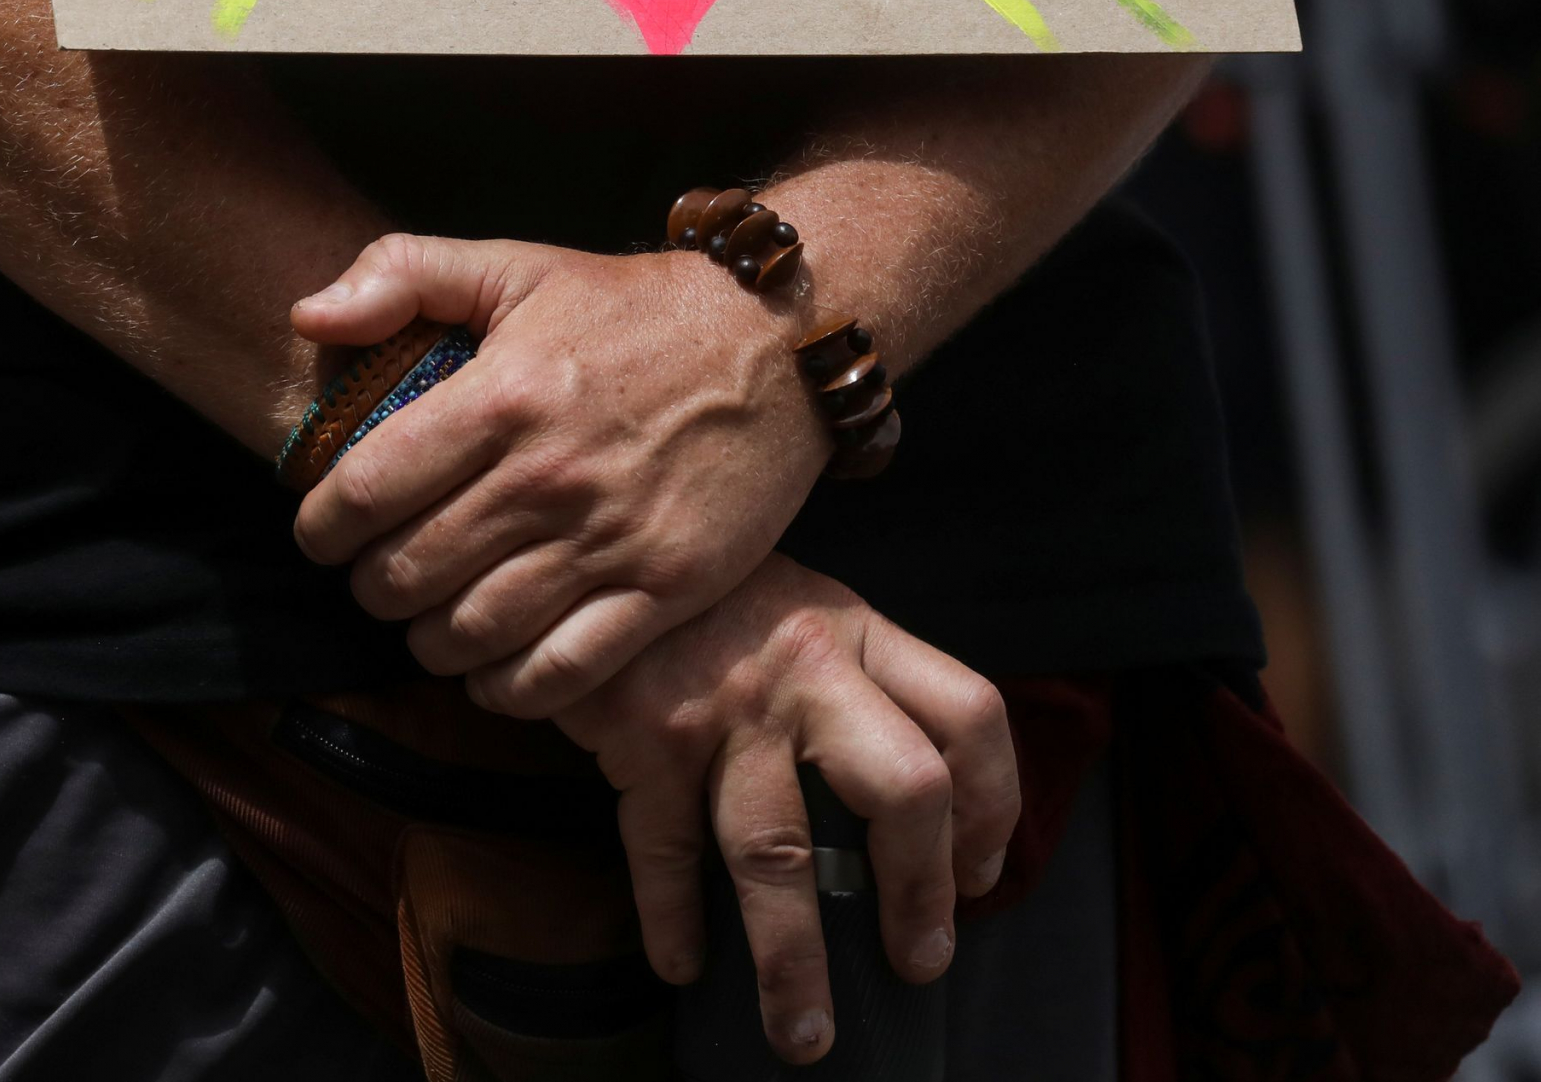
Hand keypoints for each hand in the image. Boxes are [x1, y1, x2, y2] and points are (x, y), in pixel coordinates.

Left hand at [292, 233, 825, 711]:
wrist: (781, 338)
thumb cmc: (632, 305)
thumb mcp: (513, 264)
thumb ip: (399, 274)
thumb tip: (308, 318)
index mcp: (498, 397)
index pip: (364, 490)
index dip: (320, 527)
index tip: (319, 534)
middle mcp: (546, 478)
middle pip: (408, 573)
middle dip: (370, 587)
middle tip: (374, 577)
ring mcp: (610, 541)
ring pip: (474, 632)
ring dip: (427, 642)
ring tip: (424, 621)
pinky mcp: (667, 589)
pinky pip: (562, 673)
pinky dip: (507, 688)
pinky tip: (489, 669)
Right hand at [555, 555, 1018, 1066]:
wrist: (583, 546)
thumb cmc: (702, 594)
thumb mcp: (795, 608)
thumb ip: (852, 678)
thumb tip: (915, 808)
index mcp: (855, 632)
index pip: (970, 716)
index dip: (996, 808)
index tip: (981, 877)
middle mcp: (805, 667)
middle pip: (905, 790)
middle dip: (919, 895)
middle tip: (918, 961)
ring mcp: (724, 705)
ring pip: (780, 851)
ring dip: (793, 959)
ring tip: (803, 1033)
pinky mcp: (643, 734)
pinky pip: (668, 851)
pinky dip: (674, 919)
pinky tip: (681, 963)